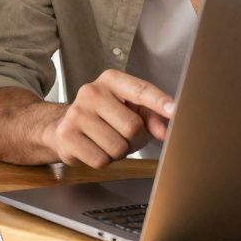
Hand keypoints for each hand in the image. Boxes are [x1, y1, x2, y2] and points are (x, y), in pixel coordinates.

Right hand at [44, 70, 174, 168]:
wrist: (65, 126)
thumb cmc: (106, 118)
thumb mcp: (131, 109)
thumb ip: (152, 117)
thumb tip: (164, 131)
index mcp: (111, 80)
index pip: (140, 90)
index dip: (159, 101)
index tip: (175, 110)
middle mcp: (91, 92)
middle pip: (132, 127)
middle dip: (134, 139)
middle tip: (123, 135)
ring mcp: (76, 113)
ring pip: (117, 148)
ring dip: (118, 152)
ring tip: (107, 141)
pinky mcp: (66, 135)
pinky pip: (101, 160)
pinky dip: (103, 161)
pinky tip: (94, 148)